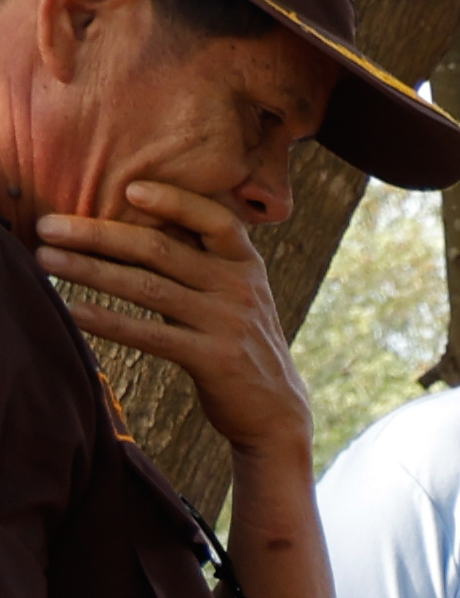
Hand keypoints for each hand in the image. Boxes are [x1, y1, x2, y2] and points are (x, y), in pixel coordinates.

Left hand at [39, 177, 307, 464]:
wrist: (275, 408)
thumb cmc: (237, 340)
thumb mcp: (233, 292)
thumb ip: (197, 260)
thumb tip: (131, 221)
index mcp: (246, 263)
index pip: (214, 219)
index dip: (173, 201)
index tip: (128, 189)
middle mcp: (239, 288)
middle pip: (160, 249)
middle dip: (97, 234)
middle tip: (48, 227)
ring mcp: (228, 324)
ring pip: (147, 287)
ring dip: (90, 271)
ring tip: (45, 261)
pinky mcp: (214, 360)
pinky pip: (150, 335)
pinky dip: (108, 321)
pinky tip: (74, 310)